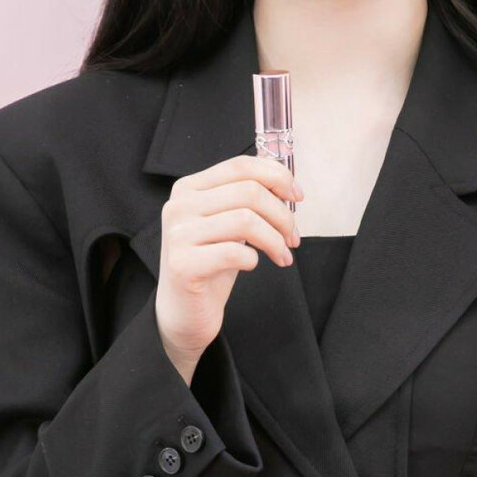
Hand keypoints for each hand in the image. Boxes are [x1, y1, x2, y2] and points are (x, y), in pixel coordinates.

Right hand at [156, 154, 302, 373]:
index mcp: (190, 187)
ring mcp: (178, 234)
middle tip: (293, 238)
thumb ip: (247, 197)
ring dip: (275, 240)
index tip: (298, 197)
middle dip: (282, 215)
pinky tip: (252, 266)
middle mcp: (179, 205)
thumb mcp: (228, 222)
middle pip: (249, 192)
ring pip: (246, 220)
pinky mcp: (182, 264)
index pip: (241, 166)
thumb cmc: (211, 263)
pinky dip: (254, 259)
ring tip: (282, 255)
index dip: (277, 176)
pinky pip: (235, 253)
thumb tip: (283, 178)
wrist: (184, 311)